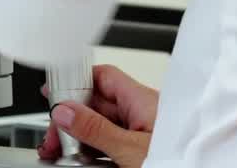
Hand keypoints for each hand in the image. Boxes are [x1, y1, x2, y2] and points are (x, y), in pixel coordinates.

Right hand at [37, 65, 157, 166]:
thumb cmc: (182, 162)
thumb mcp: (130, 150)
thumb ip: (96, 129)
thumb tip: (65, 111)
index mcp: (142, 101)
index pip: (102, 77)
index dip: (76, 81)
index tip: (54, 96)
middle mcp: (143, 113)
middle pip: (98, 104)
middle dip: (72, 117)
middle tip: (54, 137)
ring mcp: (144, 133)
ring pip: (103, 126)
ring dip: (80, 137)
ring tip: (62, 151)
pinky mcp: (143, 152)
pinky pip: (111, 144)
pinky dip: (94, 151)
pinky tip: (83, 161)